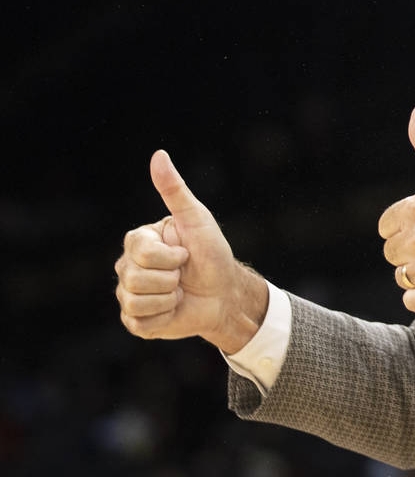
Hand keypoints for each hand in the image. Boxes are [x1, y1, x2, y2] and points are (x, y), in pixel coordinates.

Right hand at [114, 150, 266, 352]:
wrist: (225, 293)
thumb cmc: (212, 254)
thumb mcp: (197, 219)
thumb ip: (175, 190)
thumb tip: (159, 155)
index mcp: (138, 242)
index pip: (139, 251)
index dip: (169, 257)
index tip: (185, 254)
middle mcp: (127, 267)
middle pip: (134, 277)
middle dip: (171, 278)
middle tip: (183, 275)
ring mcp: (129, 295)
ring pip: (135, 301)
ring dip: (169, 298)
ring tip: (179, 292)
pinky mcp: (136, 321)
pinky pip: (139, 322)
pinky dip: (164, 317)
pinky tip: (174, 309)